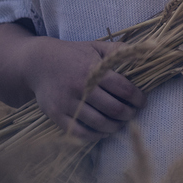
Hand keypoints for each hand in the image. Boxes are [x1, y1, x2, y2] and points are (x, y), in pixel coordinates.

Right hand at [20, 37, 145, 139]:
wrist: (38, 63)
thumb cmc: (73, 54)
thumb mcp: (96, 47)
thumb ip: (119, 50)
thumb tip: (144, 53)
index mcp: (93, 70)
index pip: (123, 88)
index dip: (137, 98)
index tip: (142, 102)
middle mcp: (81, 87)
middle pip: (113, 108)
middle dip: (128, 114)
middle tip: (133, 113)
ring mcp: (67, 103)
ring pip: (98, 123)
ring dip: (114, 126)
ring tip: (120, 123)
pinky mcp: (56, 114)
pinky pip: (78, 131)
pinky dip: (94, 136)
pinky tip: (103, 132)